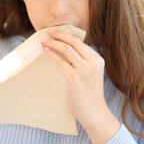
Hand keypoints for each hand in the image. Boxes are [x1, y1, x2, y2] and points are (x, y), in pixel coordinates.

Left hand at [42, 28, 119, 143]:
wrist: (94, 112)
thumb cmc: (90, 95)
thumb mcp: (92, 74)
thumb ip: (84, 63)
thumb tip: (66, 51)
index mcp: (98, 59)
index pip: (81, 42)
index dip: (67, 35)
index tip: (57, 32)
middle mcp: (93, 62)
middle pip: (74, 42)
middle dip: (60, 34)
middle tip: (49, 31)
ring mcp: (85, 70)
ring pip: (67, 49)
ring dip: (54, 43)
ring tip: (45, 41)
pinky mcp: (75, 78)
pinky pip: (60, 61)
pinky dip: (52, 54)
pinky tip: (46, 51)